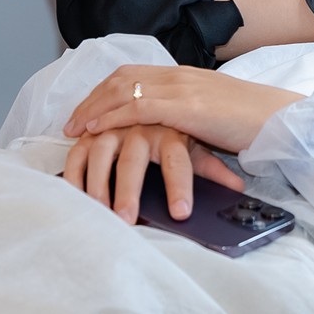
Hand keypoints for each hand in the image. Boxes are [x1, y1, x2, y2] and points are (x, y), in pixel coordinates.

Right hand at [61, 123, 243, 223]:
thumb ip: (215, 168)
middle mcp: (145, 126)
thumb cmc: (190, 125)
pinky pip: (81, 145)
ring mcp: (119, 123)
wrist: (179, 92)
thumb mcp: (204, 146)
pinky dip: (75, 164)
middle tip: (126, 221)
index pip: (179, 161)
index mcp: (174, 130)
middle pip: (134, 159)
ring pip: (103, 148)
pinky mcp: (99, 126)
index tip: (181, 213)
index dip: (179, 186)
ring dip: (97, 181)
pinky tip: (73, 187)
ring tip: (94, 209)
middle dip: (129, 192)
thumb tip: (239, 187)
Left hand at [64, 64, 304, 155]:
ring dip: (93, 109)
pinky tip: (95, 131)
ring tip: (74, 129)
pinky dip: (111, 118)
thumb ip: (191, 114)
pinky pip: (138, 108)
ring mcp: (182, 88)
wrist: (282, 119)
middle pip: (121, 78)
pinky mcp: (186, 108)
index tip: (86, 110)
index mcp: (186, 75)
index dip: (104, 91)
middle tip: (70, 122)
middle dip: (91, 99)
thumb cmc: (254, 122)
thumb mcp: (215, 113)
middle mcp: (179, 75)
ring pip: (123, 90)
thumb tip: (172, 131)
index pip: (133, 74)